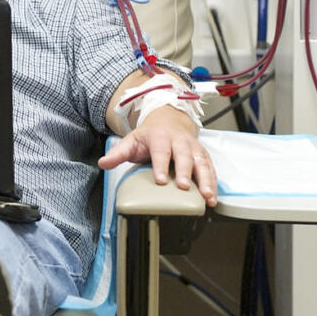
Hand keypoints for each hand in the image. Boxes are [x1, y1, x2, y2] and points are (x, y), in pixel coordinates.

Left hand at [98, 105, 216, 206]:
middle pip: (184, 156)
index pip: (161, 151)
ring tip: (206, 196)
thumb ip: (118, 153)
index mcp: (161, 137)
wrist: (169, 118)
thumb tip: (103, 163)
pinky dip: (213, 183)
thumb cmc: (151, 134)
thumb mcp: (132, 140)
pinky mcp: (202, 155)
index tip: (159, 180)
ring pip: (201, 162)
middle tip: (183, 187)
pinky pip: (210, 168)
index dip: (160, 165)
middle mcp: (180, 141)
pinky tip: (213, 197)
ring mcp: (193, 148)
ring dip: (205, 180)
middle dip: (184, 172)